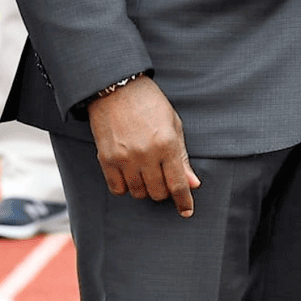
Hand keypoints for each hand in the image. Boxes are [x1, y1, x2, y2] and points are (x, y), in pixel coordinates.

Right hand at [86, 75, 200, 216]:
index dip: (184, 201)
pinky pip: (117, 189)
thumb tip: (193, 184)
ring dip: (145, 188)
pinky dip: (125, 187)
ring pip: (138, 193)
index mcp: (167, 144)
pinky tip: (130, 174)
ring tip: (145, 172)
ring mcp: (125, 159)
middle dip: (163, 190)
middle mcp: (146, 155)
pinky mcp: (106, 159)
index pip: (178, 184)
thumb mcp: (174, 125)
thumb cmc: (151, 104)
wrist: (118, 89)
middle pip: (158, 193)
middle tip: (162, 177)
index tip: (187, 211)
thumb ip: (182, 157)